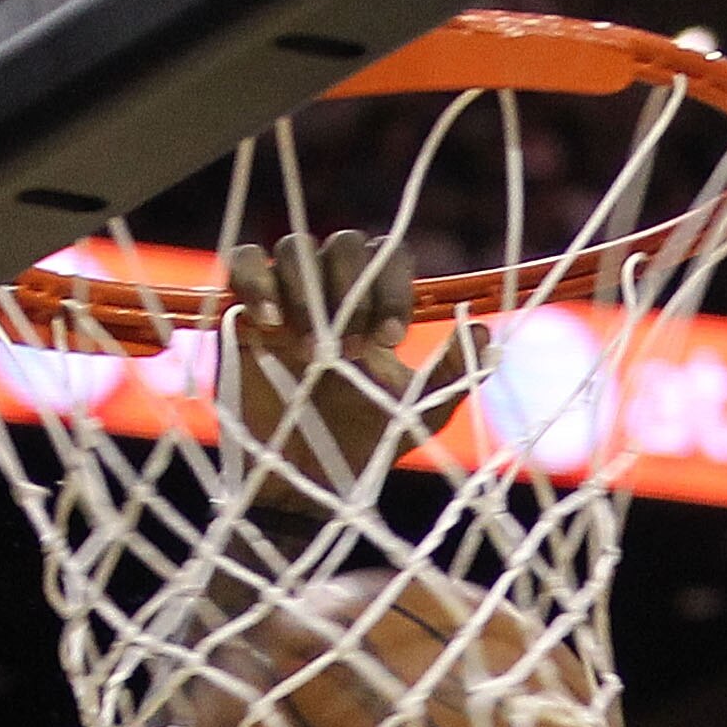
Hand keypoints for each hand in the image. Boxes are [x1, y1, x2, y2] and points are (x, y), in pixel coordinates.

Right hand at [222, 230, 463, 508]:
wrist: (308, 481)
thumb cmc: (364, 443)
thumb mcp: (420, 412)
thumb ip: (454, 373)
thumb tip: (484, 330)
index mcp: (374, 303)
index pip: (386, 256)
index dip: (392, 287)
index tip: (393, 341)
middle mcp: (331, 290)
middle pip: (342, 245)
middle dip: (352, 291)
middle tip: (354, 349)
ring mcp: (285, 297)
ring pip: (293, 248)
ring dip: (309, 292)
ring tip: (315, 351)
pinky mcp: (243, 312)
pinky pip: (242, 263)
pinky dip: (256, 281)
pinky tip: (272, 325)